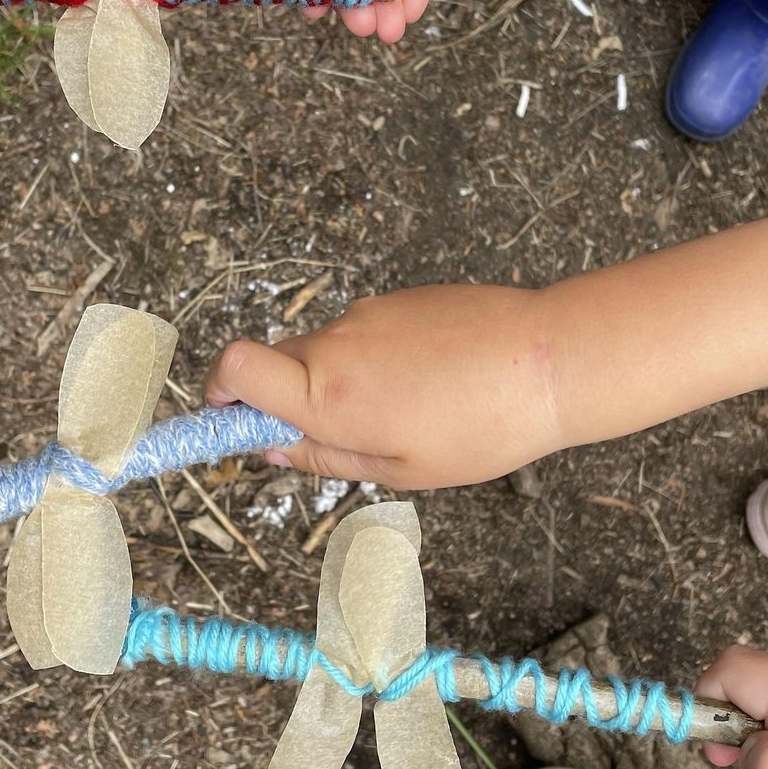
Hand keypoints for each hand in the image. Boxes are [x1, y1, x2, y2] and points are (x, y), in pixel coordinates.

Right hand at [204, 285, 560, 487]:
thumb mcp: (400, 469)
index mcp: (329, 396)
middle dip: (287, 400)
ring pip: (323, 351)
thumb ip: (326, 457)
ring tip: (407, 411)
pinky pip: (361, 334)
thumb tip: (272, 450)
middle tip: (342, 436)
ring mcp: (366, 315)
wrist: (550, 360)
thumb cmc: (482, 427)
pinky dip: (375, 360)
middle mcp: (336, 345)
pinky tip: (428, 382)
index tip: (228, 418)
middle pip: (274, 365)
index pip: (233, 370)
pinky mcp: (396, 299)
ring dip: (340, 382)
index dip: (217, 395)